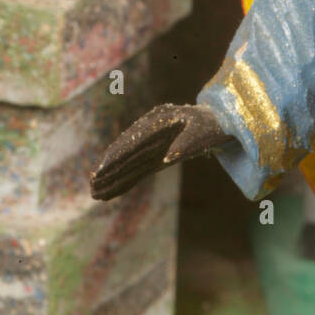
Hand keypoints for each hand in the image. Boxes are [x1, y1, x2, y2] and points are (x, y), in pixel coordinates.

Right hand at [89, 104, 228, 200]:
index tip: (100, 170)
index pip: (132, 141)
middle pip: (126, 151)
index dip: (116, 156)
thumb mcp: (204, 131)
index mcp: (159, 121)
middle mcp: (151, 130)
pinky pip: (138, 168)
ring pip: (129, 161)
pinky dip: (125, 180)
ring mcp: (153, 142)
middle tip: (91, 187)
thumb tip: (168, 158)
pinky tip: (112, 193)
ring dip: (112, 177)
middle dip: (108, 169)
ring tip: (95, 194)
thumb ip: (188, 143)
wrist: (222, 120)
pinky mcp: (157, 153)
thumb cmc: (213, 124)